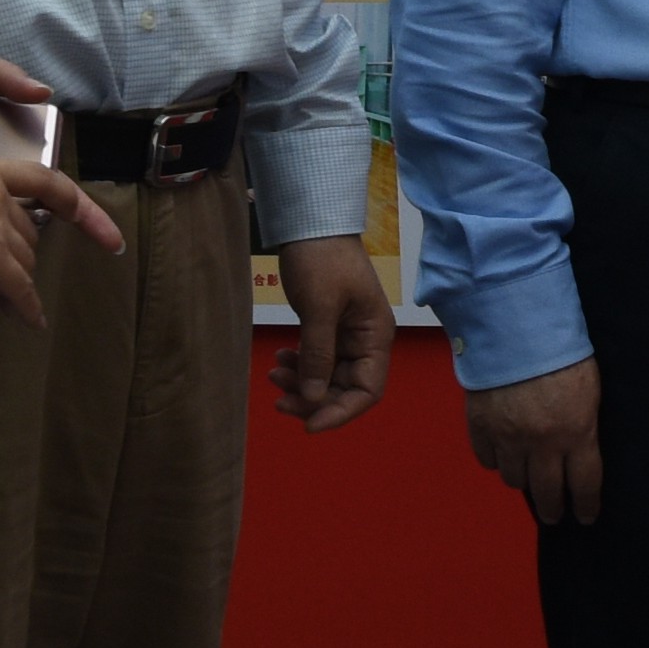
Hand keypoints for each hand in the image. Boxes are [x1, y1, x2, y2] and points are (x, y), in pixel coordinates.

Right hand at [0, 139, 117, 325]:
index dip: (79, 206)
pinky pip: (19, 286)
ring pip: (24, 259)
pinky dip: (27, 305)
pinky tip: (31, 321)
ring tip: (1, 298)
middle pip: (29, 232)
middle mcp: (1, 196)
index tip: (105, 229)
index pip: (45, 181)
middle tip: (0, 273)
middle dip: (19, 253)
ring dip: (17, 279)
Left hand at [268, 230, 393, 430]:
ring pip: (327, 377)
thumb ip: (318, 355)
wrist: (311, 223)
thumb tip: (314, 399)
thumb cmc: (322, 260)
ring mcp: (346, 335)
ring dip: (301, 383)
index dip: (340, 412)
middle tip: (278, 400)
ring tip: (273, 375)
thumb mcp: (319, 308)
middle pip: (345, 388)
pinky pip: (316, 359)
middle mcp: (366, 341)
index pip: (368, 391)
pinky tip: (278, 359)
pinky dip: (298, 365)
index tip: (308, 424)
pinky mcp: (327, 327)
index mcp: (375, 337)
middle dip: (313, 399)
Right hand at [464, 354, 602, 528]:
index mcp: (576, 431)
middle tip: (554, 514)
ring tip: (528, 477)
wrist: (514, 324)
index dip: (585, 505)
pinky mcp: (480, 425)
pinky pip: (487, 459)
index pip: (584, 484)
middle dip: (552, 508)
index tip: (585, 517)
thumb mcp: (589, 388)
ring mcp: (507, 436)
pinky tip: (503, 454)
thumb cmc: (561, 349)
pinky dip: (496, 459)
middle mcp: (541, 442)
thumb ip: (584, 424)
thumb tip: (580, 450)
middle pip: (546, 492)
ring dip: (523, 480)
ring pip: (513, 479)